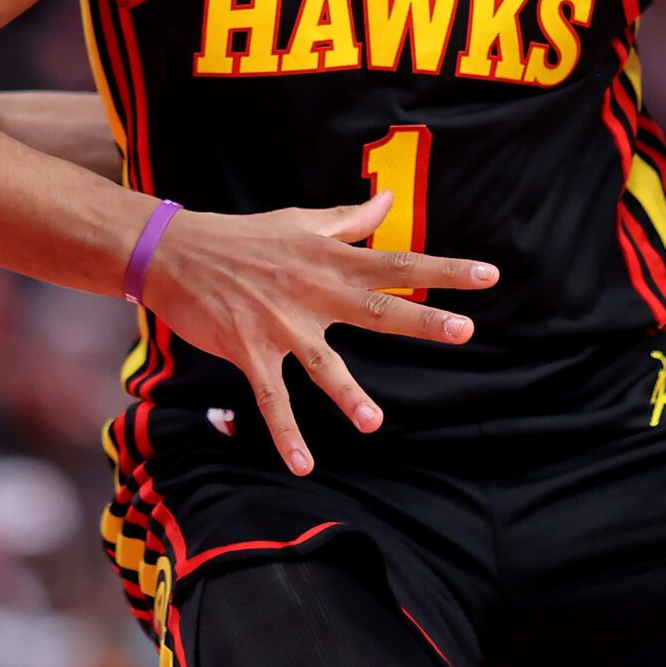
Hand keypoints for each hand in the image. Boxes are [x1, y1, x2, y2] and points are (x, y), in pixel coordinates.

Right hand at [137, 192, 498, 476]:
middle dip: (421, 319)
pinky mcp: (248, 350)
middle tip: (463, 331)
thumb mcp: (300, 222)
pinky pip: (272, 398)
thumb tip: (388, 201)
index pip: (397, 263)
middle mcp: (312, 292)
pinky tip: (304, 464)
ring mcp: (280, 324)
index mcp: (330, 260)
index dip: (444, 270)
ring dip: (347, 394)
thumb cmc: (244, 238)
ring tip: (373, 422)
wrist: (177, 253)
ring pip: (323, 363)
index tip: (488, 275)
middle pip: (376, 308)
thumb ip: (348, 220)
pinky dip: (286, 433)